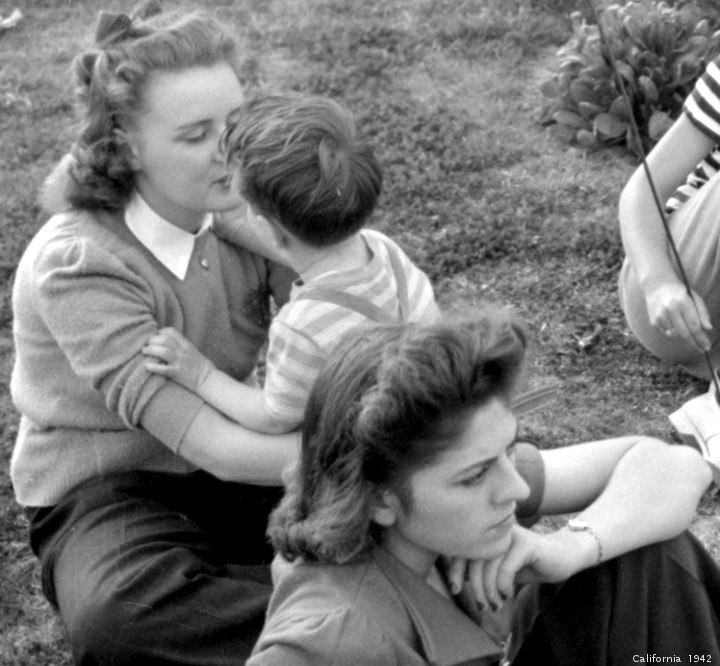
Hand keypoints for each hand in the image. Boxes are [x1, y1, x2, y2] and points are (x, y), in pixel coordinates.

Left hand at [143, 327, 214, 390]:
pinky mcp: (177, 373)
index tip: (155, 337)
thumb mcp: (191, 351)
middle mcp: (182, 351)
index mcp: (186, 344)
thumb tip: (166, 342)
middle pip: (164, 340)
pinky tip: (146, 366)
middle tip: (146, 345)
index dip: (159, 332)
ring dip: (150, 350)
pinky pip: (163, 369)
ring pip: (162, 351)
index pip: (170, 331)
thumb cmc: (199, 365)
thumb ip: (180, 345)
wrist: (208, 379)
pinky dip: (153, 366)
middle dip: (152, 340)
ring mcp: (179, 362)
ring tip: (144, 352)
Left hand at [446, 525, 593, 609]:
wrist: (562, 557)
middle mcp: (495, 530)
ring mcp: (511, 535)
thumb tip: (456, 581)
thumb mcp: (500, 569)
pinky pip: (507, 566)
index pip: (462, 549)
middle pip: (474, 557)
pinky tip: (508, 594)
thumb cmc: (527, 564)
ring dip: (490, 589)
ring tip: (496, 604)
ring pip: (489, 564)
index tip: (455, 590)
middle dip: (475, 586)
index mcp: (486, 533)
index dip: (455, 569)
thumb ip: (481, 570)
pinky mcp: (526, 543)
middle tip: (483, 605)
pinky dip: (504, 584)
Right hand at [645, 280, 711, 351]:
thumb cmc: (680, 293)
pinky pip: (666, 335)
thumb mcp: (695, 298)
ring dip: (683, 336)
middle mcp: (670, 310)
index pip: (694, 326)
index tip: (707, 347)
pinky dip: (673, 334)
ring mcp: (660, 316)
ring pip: (675, 336)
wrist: (657, 285)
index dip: (701, 339)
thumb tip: (708, 329)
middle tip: (702, 350)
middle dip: (694, 343)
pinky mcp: (653, 321)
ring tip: (686, 329)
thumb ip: (703, 313)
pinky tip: (674, 326)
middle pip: (684, 334)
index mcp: (683, 302)